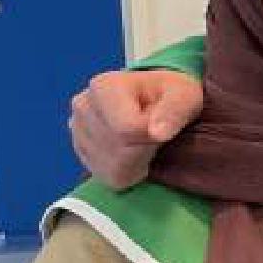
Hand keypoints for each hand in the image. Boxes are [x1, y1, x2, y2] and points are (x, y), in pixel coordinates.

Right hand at [68, 67, 202, 189]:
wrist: (155, 98)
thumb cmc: (171, 94)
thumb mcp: (184, 94)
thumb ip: (175, 110)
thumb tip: (157, 133)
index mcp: (104, 86)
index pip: (126, 130)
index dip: (152, 136)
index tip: (162, 125)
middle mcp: (83, 106)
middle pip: (119, 150)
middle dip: (146, 149)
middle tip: (156, 134)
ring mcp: (77, 130)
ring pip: (113, 167)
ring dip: (139, 161)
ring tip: (146, 140)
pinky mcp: (81, 152)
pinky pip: (109, 176)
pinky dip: (129, 171)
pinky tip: (136, 153)